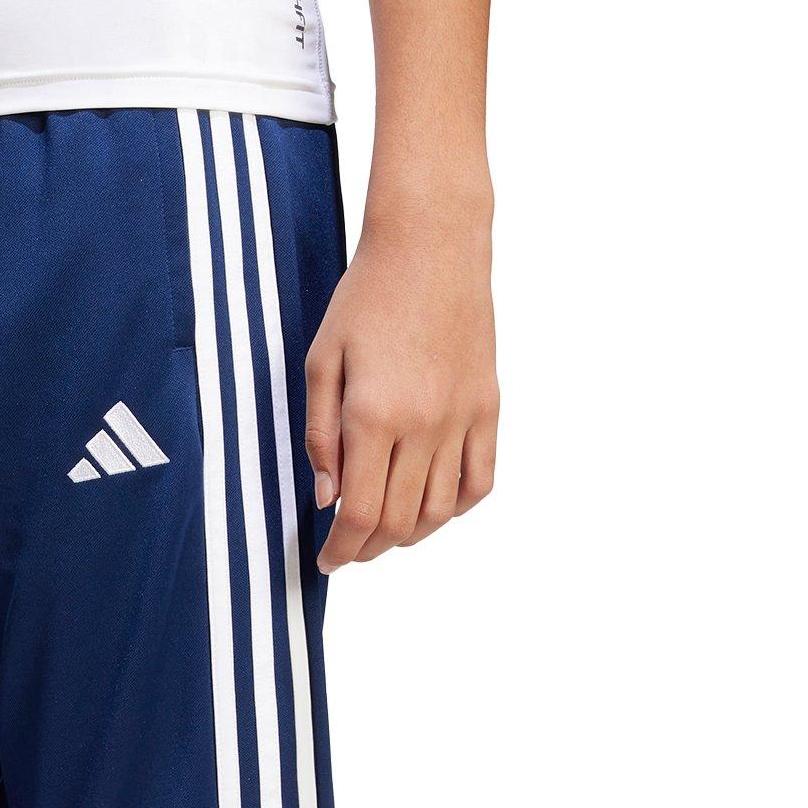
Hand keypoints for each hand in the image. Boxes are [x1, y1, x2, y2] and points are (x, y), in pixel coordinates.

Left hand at [305, 213, 497, 569]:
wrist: (432, 245)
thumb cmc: (367, 297)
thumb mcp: (321, 361)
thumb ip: (320, 435)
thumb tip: (327, 498)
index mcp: (373, 415)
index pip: (359, 513)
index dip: (341, 549)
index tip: (326, 561)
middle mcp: (422, 425)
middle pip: (398, 521)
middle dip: (368, 549)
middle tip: (349, 551)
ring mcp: (461, 418)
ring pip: (440, 511)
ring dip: (409, 535)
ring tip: (384, 534)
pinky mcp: (488, 406)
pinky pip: (481, 480)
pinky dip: (457, 508)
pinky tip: (432, 507)